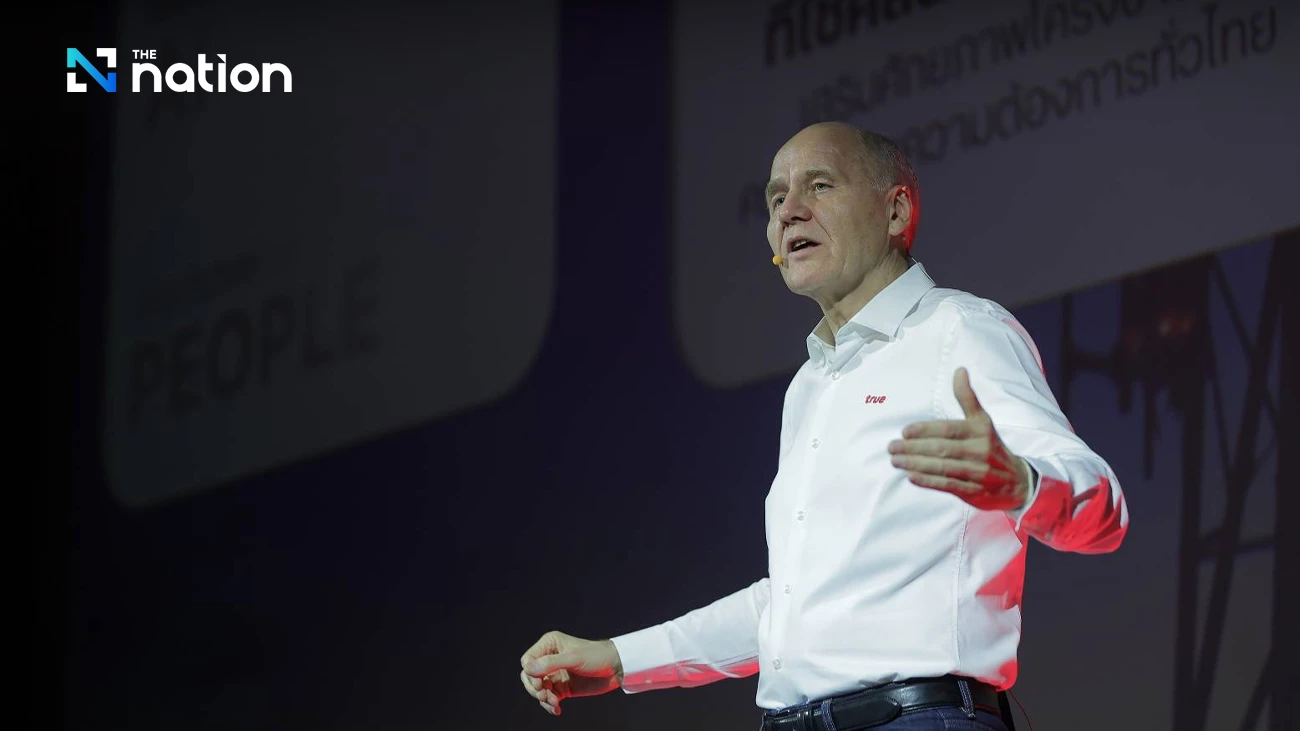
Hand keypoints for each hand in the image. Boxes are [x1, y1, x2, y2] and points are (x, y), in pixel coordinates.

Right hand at [520, 631, 622, 716]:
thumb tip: (527, 669)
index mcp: (549, 645)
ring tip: (555, 703)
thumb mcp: (574, 658)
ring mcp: (555, 674)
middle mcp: (549, 659)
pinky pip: (548, 699)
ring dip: (543, 698)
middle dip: (534, 688)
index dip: (530, 673)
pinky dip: (550, 706)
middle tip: (544, 696)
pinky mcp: (562, 688)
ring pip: (537, 689)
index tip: (540, 684)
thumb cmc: (596, 656)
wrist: (616, 669)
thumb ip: (550, 663)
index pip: (528, 660)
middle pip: (528, 676)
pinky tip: (557, 710)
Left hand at [887, 367, 1031, 510]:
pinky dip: (928, 481)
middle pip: (943, 449)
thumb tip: (959, 370)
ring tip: (895, 461)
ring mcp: (978, 473)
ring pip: (943, 468)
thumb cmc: (991, 446)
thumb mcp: (982, 420)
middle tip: (892, 447)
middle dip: (914, 448)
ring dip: (916, 464)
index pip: (949, 429)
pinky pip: (948, 485)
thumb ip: (967, 397)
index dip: (925, 430)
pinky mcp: (975, 492)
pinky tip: (911, 476)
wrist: (1018, 481)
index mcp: (980, 431)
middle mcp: (980, 451)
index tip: (904, 431)